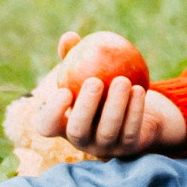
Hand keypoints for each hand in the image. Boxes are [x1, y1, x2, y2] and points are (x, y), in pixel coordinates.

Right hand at [30, 34, 185, 156]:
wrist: (133, 109)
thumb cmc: (102, 85)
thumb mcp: (86, 69)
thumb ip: (75, 55)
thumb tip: (69, 37)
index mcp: (63, 123)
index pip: (46, 125)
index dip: (52, 112)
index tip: (64, 91)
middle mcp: (81, 140)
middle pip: (77, 131)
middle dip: (85, 106)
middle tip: (95, 81)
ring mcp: (104, 148)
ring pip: (108, 131)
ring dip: (116, 105)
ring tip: (123, 80)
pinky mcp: (128, 149)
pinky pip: (131, 131)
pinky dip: (135, 110)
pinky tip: (139, 89)